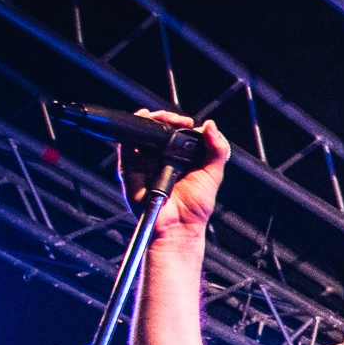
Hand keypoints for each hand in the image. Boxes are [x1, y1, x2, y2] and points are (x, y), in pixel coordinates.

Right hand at [119, 109, 228, 234]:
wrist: (180, 227)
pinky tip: (144, 128)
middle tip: (176, 121)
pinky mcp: (130, 170)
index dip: (178, 121)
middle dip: (163, 117)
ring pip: (140, 133)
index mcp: (179, 157)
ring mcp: (144, 162)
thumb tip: (211, 126)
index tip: (187, 122)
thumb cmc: (195, 208)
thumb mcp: (212, 175)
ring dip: (149, 120)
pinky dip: (133, 135)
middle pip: (156, 128)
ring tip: (162, 120)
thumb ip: (217, 150)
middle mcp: (160, 158)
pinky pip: (126, 147)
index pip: (174, 131)